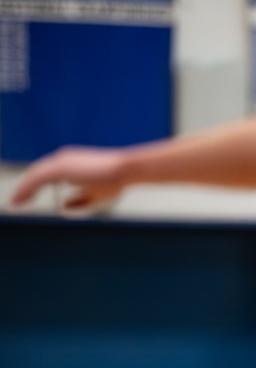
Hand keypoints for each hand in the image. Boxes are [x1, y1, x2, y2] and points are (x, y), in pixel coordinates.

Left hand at [11, 147, 127, 209]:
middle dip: (26, 188)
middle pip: (37, 173)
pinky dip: (27, 189)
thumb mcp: (95, 195)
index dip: (35, 186)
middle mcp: (63, 158)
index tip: (27, 197)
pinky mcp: (61, 167)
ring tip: (15, 203)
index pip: (47, 174)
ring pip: (34, 175)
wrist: (125, 170)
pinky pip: (37, 178)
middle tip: (17, 201)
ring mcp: (61, 161)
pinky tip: (21, 200)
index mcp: (71, 163)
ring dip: (23, 189)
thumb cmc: (115, 181)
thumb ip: (79, 201)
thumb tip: (63, 206)